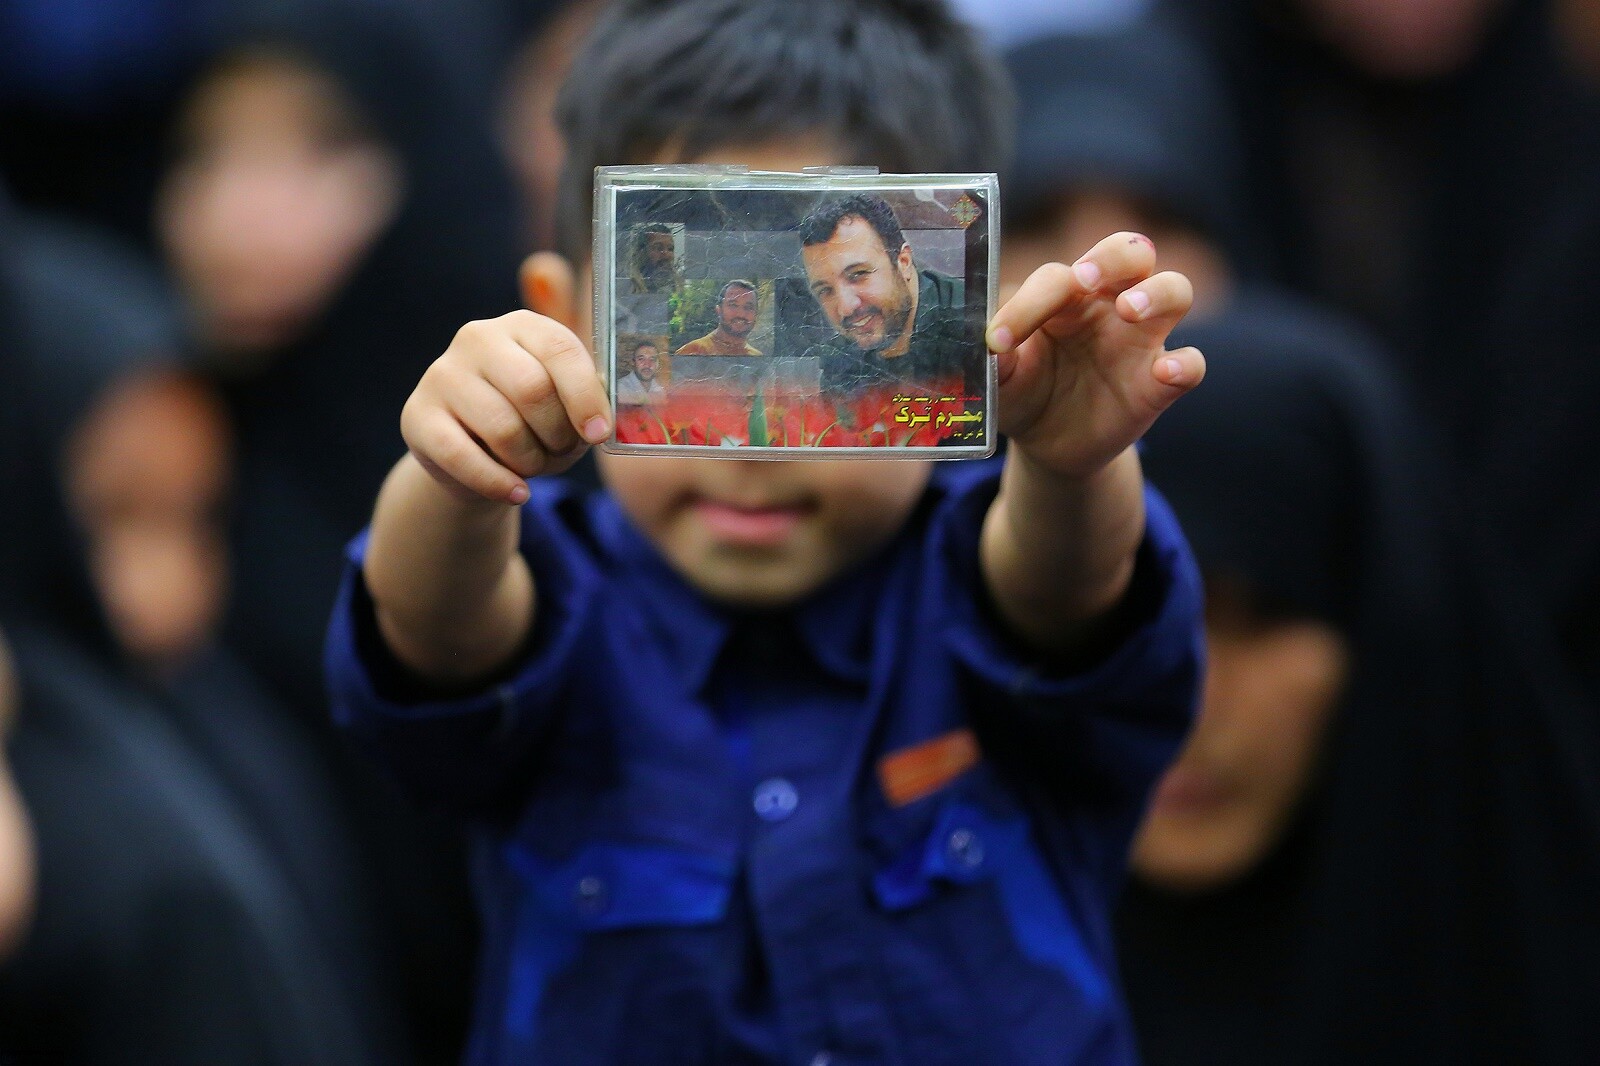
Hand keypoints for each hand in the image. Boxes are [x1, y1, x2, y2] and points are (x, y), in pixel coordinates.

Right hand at [401, 310, 610, 504]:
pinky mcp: (417, 416)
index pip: (560, 349)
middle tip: (561, 451)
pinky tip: (518, 492)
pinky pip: (463, 457)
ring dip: (531, 461)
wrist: (475, 456)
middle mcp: (478, 339)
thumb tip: (601, 425)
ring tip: (534, 465)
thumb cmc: (534, 424)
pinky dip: (499, 483)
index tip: (599, 433)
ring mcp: (442, 375)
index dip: (586, 396)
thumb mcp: (566, 407)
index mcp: (523, 326)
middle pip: (532, 390)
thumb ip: (588, 404)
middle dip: (558, 434)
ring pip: (503, 428)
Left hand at [987, 232, 1202, 479]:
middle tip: (1086, 279)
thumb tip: (989, 347)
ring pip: (1175, 290)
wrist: (1049, 444)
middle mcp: (1110, 306)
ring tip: (1127, 310)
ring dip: (1156, 293)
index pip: (1057, 278)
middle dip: (1112, 256)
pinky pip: (1191, 363)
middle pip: (1132, 252)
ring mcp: (1141, 341)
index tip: (997, 342)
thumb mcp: (1002, 381)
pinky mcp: (1159, 383)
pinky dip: (1184, 364)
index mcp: (1066, 295)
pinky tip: (1164, 372)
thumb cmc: (1025, 393)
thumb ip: (997, 361)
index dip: (1027, 304)